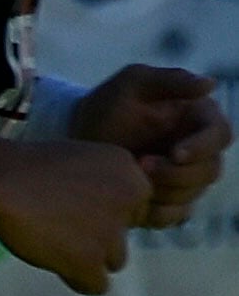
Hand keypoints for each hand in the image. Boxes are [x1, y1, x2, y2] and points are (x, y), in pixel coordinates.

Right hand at [0, 135, 152, 294]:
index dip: (104, 211)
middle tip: (65, 227)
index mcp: (130, 172)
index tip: (77, 209)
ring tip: (56, 245)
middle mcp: (130, 201)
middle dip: (101, 236)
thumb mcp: (84, 159)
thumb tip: (106, 211)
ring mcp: (111, 233)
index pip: (136, 207)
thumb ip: (105, 182)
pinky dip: (78, 279)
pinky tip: (58, 264)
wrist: (1, 181)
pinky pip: (97, 285)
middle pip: (127, 234)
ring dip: (89, 257)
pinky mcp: (89, 260)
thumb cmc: (29, 167)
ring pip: (115, 260)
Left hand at [76, 63, 229, 226]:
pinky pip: (175, 215)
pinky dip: (158, 213)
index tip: (174, 153)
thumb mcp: (133, 83)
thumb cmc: (108, 104)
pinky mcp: (166, 200)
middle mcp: (199, 150)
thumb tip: (210, 84)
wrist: (75, 135)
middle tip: (140, 165)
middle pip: (210, 170)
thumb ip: (170, 79)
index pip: (220, 135)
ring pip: (193, 194)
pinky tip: (135, 204)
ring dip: (164, 191)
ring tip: (131, 177)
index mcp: (198, 120)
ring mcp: (183, 177)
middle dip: (176, 172)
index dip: (203, 147)